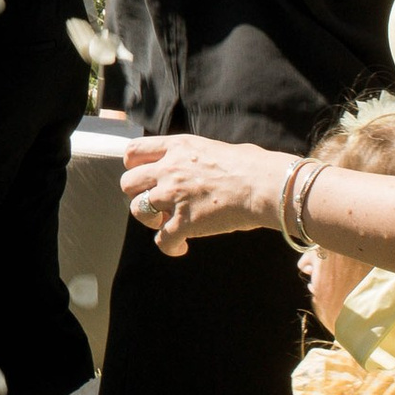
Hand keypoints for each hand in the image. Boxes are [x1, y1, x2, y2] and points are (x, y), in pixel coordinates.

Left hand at [122, 133, 296, 253]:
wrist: (266, 186)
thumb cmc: (252, 166)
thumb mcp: (213, 147)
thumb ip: (193, 155)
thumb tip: (200, 162)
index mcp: (177, 147)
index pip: (134, 152)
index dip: (134, 167)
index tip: (144, 177)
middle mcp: (169, 169)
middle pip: (128, 182)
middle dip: (137, 194)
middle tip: (156, 203)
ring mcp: (174, 196)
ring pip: (137, 210)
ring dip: (150, 219)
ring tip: (166, 223)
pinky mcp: (185, 222)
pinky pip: (162, 241)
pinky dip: (170, 247)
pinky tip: (181, 248)